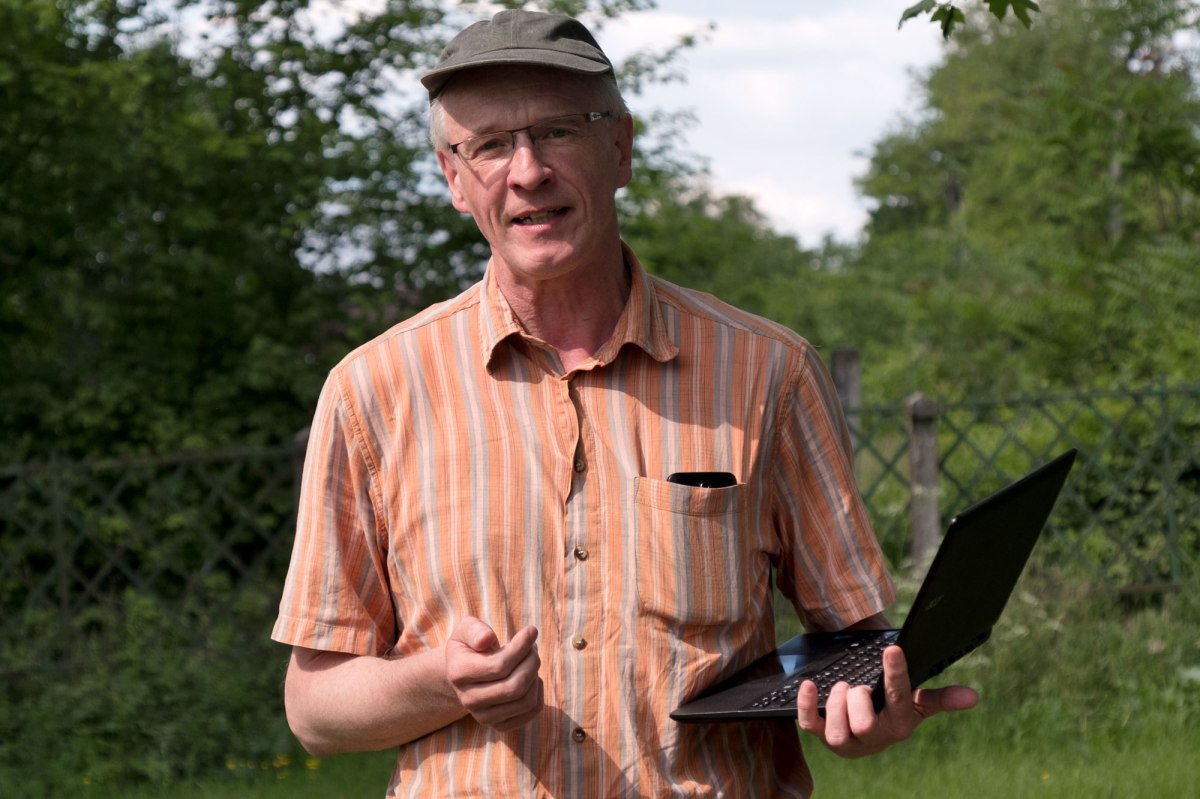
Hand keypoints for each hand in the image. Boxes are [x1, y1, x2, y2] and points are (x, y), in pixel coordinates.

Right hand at [445, 617, 542, 731]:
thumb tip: (487, 640)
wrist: (464, 673)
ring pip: (526, 701)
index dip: (521, 647)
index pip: (499, 666)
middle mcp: (468, 700)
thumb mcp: (467, 629)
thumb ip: (475, 630)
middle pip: (514, 687)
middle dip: (532, 662)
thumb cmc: (471, 645)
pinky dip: (538, 690)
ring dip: (535, 675)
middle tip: (533, 647)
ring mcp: (483, 717)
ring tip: (530, 659)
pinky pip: (532, 710)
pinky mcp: (499, 725)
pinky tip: (529, 677)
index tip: (531, 631)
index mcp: (458, 673)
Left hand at [796, 645, 978, 757]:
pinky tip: (808, 685)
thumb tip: (973, 697)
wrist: (869, 733)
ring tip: (843, 688)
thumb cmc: (893, 710)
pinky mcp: (823, 736)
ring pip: (838, 731)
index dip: (896, 675)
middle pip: (864, 724)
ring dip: (836, 704)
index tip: (893, 649)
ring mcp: (847, 741)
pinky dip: (806, 704)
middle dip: (858, 698)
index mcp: (900, 724)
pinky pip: (810, 724)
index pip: (900, 699)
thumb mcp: (917, 702)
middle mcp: (874, 738)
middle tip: (857, 685)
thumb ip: (941, 698)